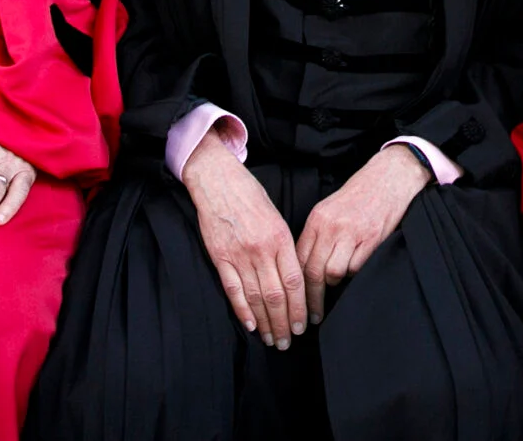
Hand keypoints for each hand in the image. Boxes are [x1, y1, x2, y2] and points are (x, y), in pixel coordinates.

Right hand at [184, 130, 305, 349]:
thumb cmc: (250, 196)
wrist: (219, 181)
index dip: (300, 307)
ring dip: (265, 323)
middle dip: (284, 322)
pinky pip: (233, 289)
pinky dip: (242, 310)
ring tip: (271, 339)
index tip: (303, 325)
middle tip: (288, 341)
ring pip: (256, 297)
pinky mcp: (220, 257)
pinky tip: (250, 325)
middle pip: (276, 295)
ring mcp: (240, 254)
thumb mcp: (277, 217)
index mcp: (280, 238)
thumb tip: (295, 277)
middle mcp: (262, 249)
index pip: (295, 282)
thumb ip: (285, 247)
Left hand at [297, 145, 430, 323]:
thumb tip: (303, 267)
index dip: (295, 285)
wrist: (388, 178)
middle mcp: (331, 226)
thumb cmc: (358, 196)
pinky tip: (356, 269)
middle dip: (311, 298)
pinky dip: (354, 273)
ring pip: (334, 273)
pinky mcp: (371, 239)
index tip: (296, 303)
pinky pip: (356, 267)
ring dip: (334, 285)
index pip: (299, 258)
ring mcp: (351, 233)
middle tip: (312, 315)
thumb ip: (317, 236)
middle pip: (313, 271)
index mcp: (317, 219)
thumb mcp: (329, 210)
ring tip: (335, 290)